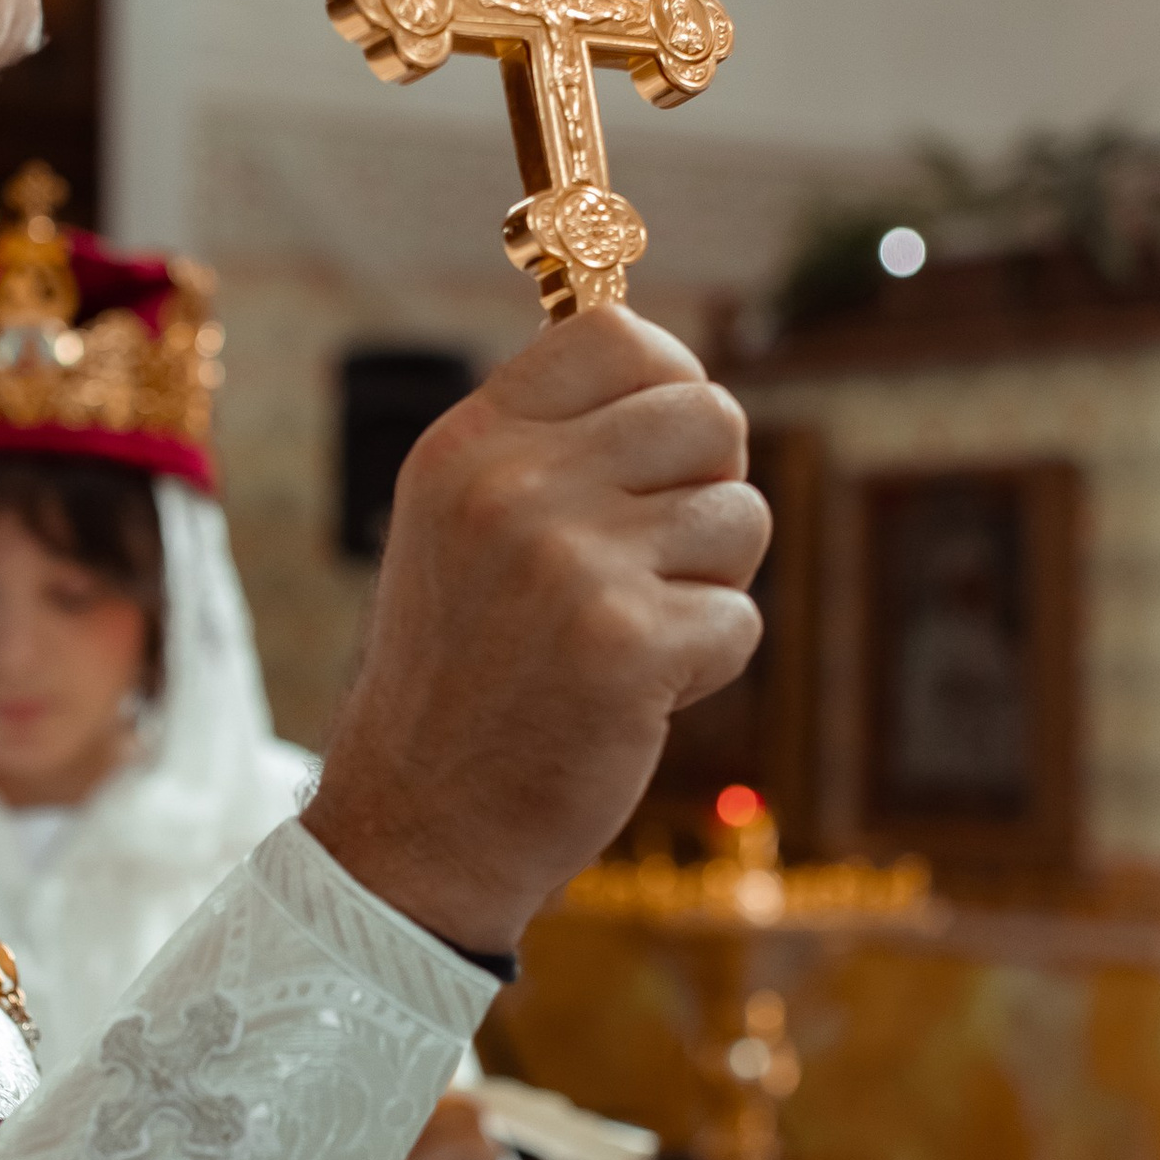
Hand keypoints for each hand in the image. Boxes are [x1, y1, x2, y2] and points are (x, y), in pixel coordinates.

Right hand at [306, 306, 765, 952]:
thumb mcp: (462, 527)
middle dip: (708, 493)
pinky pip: (740, 619)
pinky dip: (707, 668)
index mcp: (469, 444)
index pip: (616, 335)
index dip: (672, 383)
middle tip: (652, 566)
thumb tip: (675, 372)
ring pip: (741, 517)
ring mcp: (570, 563)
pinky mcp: (628, 645)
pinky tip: (631, 699)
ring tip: (631, 636)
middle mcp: (513, 487)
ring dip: (710, 586)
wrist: (418, 825)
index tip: (665, 451)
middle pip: (709, 416)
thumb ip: (549, 446)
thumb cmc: (464, 674)